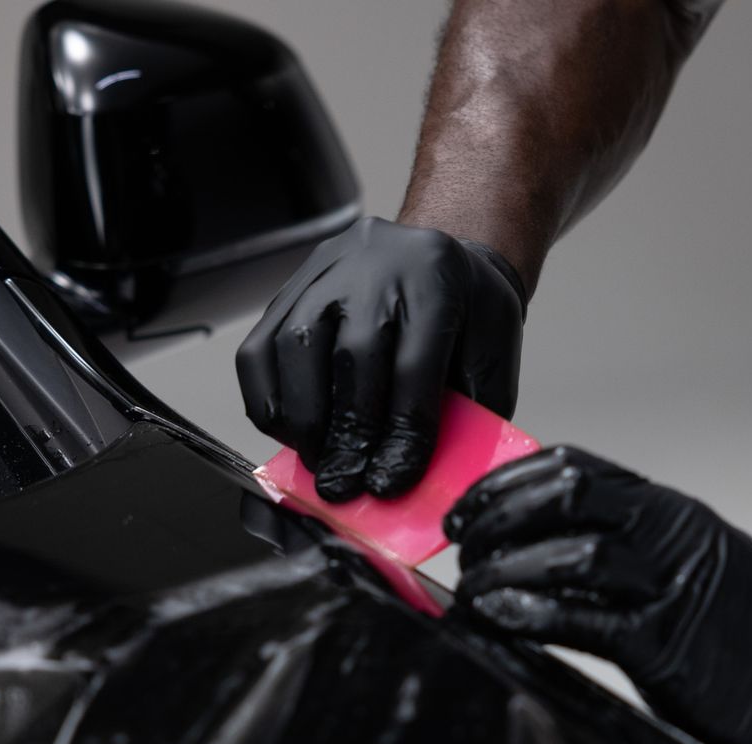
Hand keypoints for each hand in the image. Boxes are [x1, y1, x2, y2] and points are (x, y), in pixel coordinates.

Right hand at [236, 217, 525, 502]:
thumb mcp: (492, 352)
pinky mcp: (289, 289)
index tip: (388, 482)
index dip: (401, 433)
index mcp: (437, 280)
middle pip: (353, 356)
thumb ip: (470, 409)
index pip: (414, 367)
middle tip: (343, 484)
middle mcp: (376, 266)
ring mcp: (325, 272)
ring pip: (295, 346)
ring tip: (317, 460)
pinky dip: (266, 398)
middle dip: (346, 433)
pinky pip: (259, 348)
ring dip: (301, 418)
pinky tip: (288, 430)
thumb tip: (436, 475)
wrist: (435, 252)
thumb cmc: (466, 309)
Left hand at [447, 447, 751, 743]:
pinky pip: (583, 620)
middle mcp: (671, 534)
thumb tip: (547, 561)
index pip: (573, 467)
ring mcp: (672, 586)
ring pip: (567, 550)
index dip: (507, 482)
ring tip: (473, 587)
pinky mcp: (669, 645)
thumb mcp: (696, 571)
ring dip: (504, 567)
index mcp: (673, 512)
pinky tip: (500, 616)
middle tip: (459, 543)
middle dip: (494, 514)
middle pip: (562, 494)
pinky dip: (531, 613)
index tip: (467, 507)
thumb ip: (633, 557)